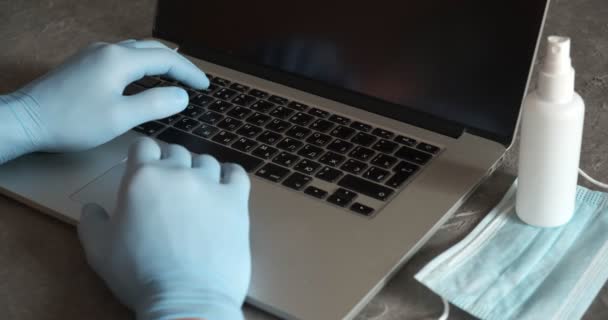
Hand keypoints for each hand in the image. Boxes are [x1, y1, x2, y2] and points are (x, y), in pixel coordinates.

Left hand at [0, 39, 207, 157]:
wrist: (26, 120)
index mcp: (120, 60)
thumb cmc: (72, 122)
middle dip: (177, 64)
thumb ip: (155, 105)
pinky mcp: (84, 64)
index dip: (189, 72)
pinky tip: (142, 79)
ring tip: (174, 77)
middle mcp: (107, 50)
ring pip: (135, 51)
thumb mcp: (121, 117)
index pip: (166, 59)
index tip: (205, 87)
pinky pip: (121, 57)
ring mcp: (93, 55)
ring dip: (158, 62)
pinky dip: (141, 65)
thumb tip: (182, 96)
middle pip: (152, 49)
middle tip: (194, 81)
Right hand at [78, 138, 250, 319]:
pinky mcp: (237, 200)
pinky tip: (224, 188)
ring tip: (196, 191)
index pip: (144, 146)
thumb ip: (92, 222)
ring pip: (207, 161)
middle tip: (168, 188)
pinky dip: (230, 177)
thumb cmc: (139, 275)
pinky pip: (236, 174)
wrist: (186, 299)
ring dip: (199, 171)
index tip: (144, 169)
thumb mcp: (99, 251)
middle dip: (170, 163)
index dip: (143, 156)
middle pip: (176, 151)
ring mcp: (211, 184)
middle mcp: (178, 172)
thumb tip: (92, 207)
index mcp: (143, 177)